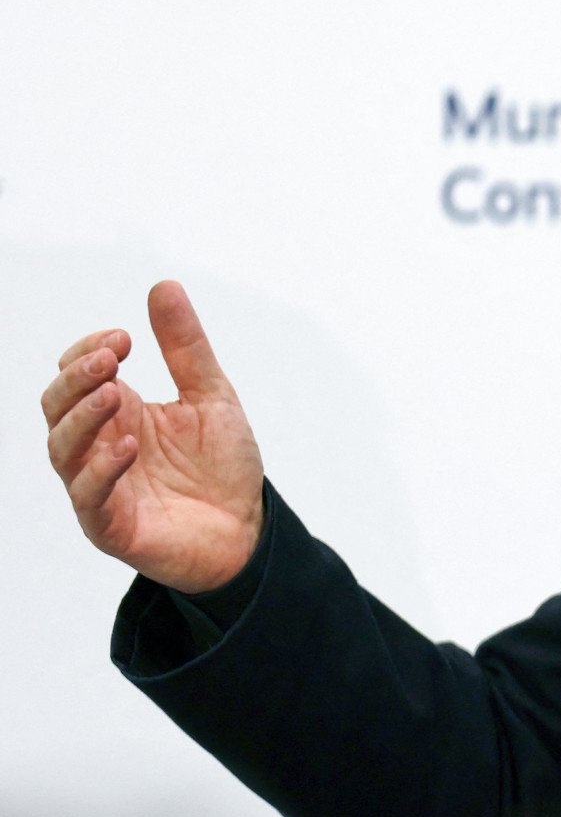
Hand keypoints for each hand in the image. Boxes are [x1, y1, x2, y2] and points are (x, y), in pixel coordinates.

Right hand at [41, 281, 264, 593]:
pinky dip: (103, 469)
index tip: (124, 337)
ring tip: (114, 392)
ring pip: (62, 449)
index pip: (76, 375)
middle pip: (56, 406)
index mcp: (118, 413)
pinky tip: (128, 445)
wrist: (248, 530)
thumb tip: (164, 285)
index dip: (88, 351)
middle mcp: (98, 447)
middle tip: (111, 358)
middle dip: (77, 378)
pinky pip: (89, 497)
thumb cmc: (222, 467)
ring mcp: (100, 487)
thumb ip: (186, 348)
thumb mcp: (211, 396)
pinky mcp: (111, 526)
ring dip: (83, 417)